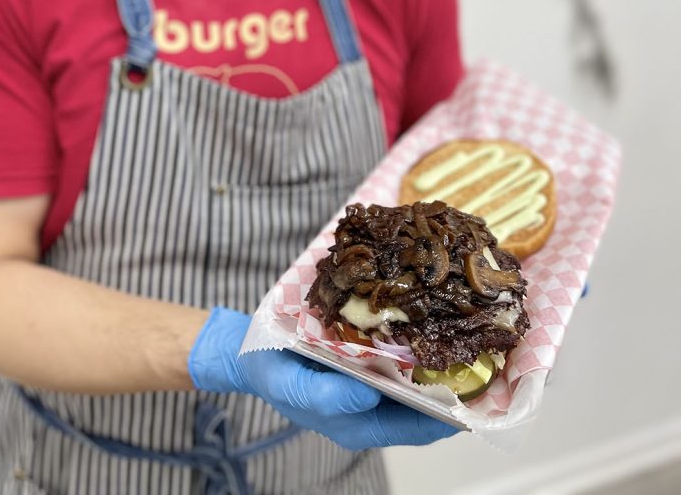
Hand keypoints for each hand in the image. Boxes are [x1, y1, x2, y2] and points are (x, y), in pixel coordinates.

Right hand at [188, 307, 458, 450]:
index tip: (481, 388)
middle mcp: (375, 405)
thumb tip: (366, 395)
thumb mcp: (291, 386)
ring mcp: (373, 378)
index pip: (422, 427)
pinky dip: (415, 330)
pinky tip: (424, 304)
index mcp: (362, 424)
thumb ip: (325, 396)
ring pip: (419, 371)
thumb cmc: (272, 373)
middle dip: (455, 375)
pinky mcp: (368, 352)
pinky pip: (401, 346)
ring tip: (462, 318)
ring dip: (439, 348)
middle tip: (480, 341)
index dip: (453, 413)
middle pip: (429, 399)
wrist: (251, 349)